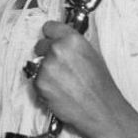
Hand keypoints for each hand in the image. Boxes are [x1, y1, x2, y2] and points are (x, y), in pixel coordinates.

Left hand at [31, 21, 126, 137]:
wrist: (101, 111)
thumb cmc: (101, 86)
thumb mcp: (92, 55)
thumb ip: (73, 45)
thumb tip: (60, 39)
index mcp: (72, 39)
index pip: (49, 27)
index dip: (51, 35)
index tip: (52, 40)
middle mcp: (57, 49)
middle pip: (40, 45)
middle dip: (47, 54)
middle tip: (61, 67)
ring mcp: (46, 66)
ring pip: (37, 63)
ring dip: (45, 71)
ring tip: (63, 82)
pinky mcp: (39, 83)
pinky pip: (35, 80)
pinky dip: (43, 85)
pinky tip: (59, 91)